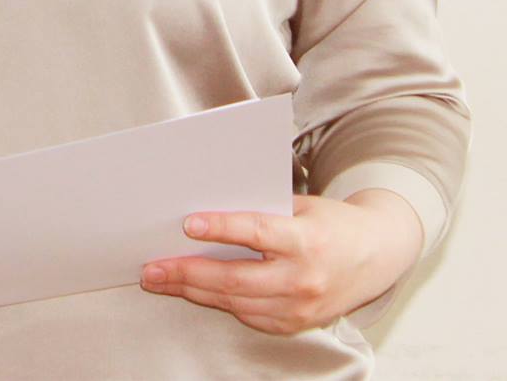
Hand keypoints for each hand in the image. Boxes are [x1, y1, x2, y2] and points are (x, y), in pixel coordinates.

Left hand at [140, 192, 423, 332]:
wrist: (378, 255)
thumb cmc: (329, 222)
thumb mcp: (300, 205)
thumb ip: (259, 210)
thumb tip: (202, 209)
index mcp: (307, 240)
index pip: (258, 233)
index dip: (222, 227)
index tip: (187, 223)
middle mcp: (304, 278)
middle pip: (236, 279)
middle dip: (187, 273)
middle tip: (151, 268)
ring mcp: (301, 306)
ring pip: (236, 302)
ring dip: (193, 291)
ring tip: (160, 280)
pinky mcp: (297, 323)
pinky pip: (249, 315)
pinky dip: (218, 302)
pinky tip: (193, 290)